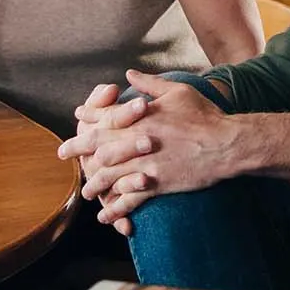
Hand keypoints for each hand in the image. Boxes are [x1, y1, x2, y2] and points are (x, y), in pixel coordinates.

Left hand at [77, 71, 248, 226]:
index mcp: (141, 117)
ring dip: (93, 184)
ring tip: (85, 191)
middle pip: (98, 146)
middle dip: (78, 150)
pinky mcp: (156, 184)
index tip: (78, 118)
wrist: (227, 144)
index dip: (89, 117)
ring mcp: (145, 164)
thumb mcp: (178, 91)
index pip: (106, 115)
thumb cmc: (206, 115)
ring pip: (109, 175)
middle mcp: (137, 141)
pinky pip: (129, 199)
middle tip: (63, 154)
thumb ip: (150, 84)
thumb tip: (129, 73)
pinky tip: (105, 215)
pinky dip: (115, 208)